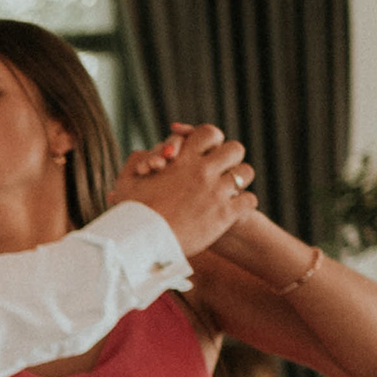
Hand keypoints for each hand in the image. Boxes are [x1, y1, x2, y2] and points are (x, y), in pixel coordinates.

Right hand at [119, 122, 259, 254]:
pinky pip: (249, 199)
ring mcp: (217, 191)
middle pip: (235, 149)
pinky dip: (244, 204)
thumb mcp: (127, 180)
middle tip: (223, 170)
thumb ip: (138, 160)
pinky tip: (234, 209)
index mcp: (183, 158)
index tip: (207, 152)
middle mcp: (204, 171)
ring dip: (240, 180)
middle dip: (230, 158)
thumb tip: (149, 154)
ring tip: (231, 190)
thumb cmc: (131, 212)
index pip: (209, 133)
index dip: (211, 140)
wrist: (143, 243)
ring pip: (246, 173)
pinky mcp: (226, 214)